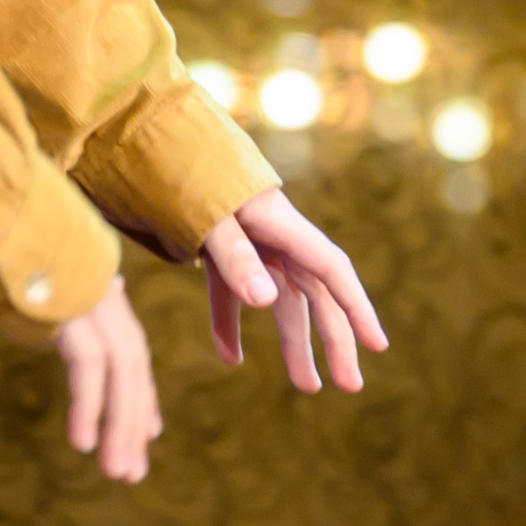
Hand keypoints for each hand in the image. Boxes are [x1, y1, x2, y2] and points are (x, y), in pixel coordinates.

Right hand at [47, 275, 161, 481]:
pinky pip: (90, 367)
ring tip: (118, 472)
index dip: (139, 393)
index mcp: (98, 285)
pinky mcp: (74, 305)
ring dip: (120, 427)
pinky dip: (90, 407)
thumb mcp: (27, 270)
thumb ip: (54, 298)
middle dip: (133, 421)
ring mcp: (93, 297)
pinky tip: (82, 444)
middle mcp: (104, 292)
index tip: (149, 431)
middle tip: (131, 471)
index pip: (129, 349)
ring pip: (121, 373)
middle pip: (132, 367)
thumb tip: (68, 307)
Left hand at [193, 187, 389, 393]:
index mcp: (280, 224)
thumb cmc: (182, 172)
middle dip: (335, 340)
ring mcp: (249, 244)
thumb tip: (268, 302)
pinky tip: (230, 359)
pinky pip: (231, 295)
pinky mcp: (218, 250)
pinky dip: (230, 326)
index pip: (331, 271)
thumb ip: (236, 257)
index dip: (357, 308)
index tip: (378, 345)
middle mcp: (273, 236)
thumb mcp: (209, 217)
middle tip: (351, 386)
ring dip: (293, 344)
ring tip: (307, 388)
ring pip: (281, 301)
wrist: (147, 137)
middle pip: (315, 294)